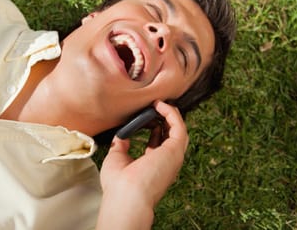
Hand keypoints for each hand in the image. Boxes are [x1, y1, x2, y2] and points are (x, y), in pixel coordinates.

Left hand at [95, 100, 188, 228]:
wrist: (126, 195)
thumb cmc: (118, 184)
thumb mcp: (117, 159)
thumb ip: (121, 146)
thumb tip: (121, 136)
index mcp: (154, 166)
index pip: (159, 143)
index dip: (154, 128)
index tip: (145, 116)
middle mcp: (166, 162)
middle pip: (171, 135)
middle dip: (164, 118)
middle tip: (154, 105)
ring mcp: (173, 156)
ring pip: (178, 130)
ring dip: (169, 114)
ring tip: (157, 102)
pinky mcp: (175, 150)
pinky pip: (179, 127)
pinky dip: (171, 114)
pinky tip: (160, 105)